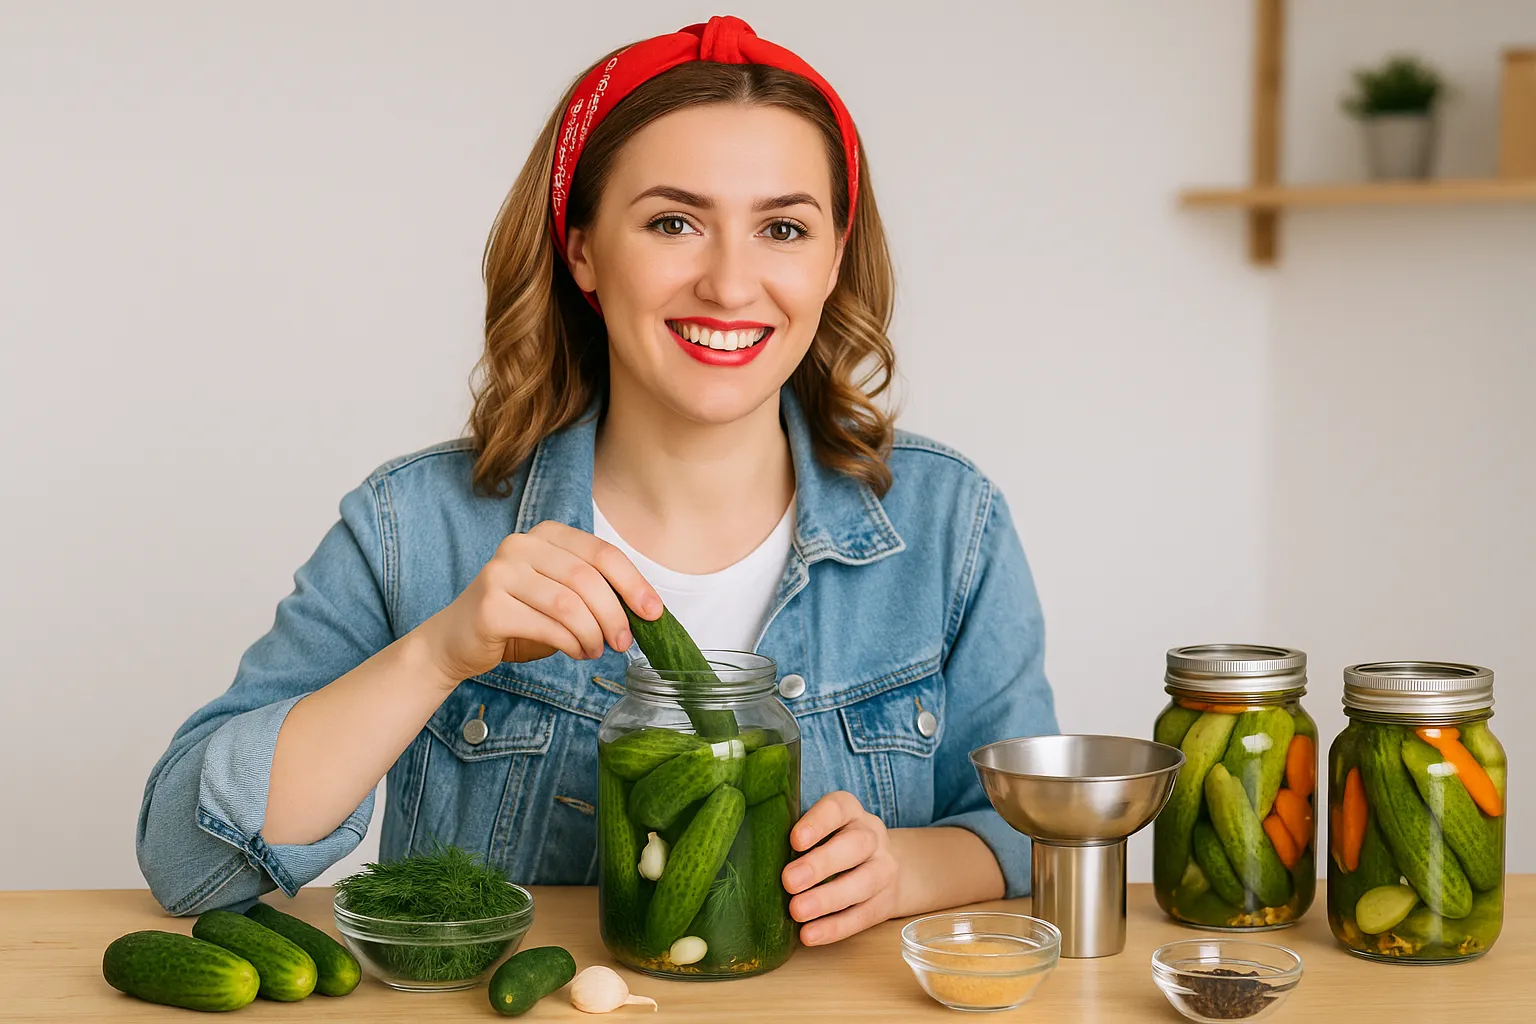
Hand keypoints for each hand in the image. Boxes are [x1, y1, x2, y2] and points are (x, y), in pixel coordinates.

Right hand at [415, 520, 661, 685]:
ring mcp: (501, 572)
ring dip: (593, 633)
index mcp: (545, 534)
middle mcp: (521, 545)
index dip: (633, 583)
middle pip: (587, 578)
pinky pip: (547, 626)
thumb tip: (643, 612)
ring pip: (569, 604)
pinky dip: (572, 644)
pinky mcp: (490, 606)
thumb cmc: (518, 618)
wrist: (456, 640)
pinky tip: (577, 652)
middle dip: (615, 615)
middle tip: (624, 642)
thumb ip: (594, 594)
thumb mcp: (561, 597)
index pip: (601, 553)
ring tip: (597, 650)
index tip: (653, 613)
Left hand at [782, 791, 898, 944]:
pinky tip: (810, 934)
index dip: (817, 823)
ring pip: (864, 882)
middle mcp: (871, 836)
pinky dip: (835, 927)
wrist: (880, 866)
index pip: (838, 808)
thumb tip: (749, 851)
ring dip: (828, 899)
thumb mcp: (819, 829)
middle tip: (789, 881)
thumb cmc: (831, 843)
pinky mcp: (885, 901)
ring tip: (797, 911)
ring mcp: (883, 868)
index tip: (794, 840)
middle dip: (821, 864)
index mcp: (850, 812)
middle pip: (855, 845)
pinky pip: (863, 915)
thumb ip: (795, 836)